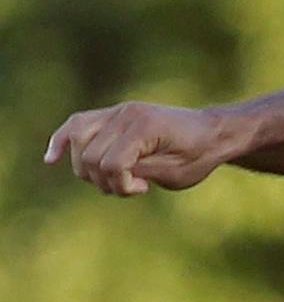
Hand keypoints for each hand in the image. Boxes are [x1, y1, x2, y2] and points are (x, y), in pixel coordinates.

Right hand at [44, 102, 235, 195]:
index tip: (144, 189)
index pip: (111, 163)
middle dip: (106, 180)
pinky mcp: (114, 115)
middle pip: (90, 156)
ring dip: (90, 168)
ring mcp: (118, 111)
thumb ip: (137, 172)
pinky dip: (62, 139)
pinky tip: (51, 158)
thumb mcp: (174, 174)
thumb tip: (105, 173)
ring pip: (78, 141)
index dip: (121, 185)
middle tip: (135, 186)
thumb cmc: (199, 156)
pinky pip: (78, 124)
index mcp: (144, 127)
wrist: (213, 133)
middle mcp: (126, 114)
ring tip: (119, 177)